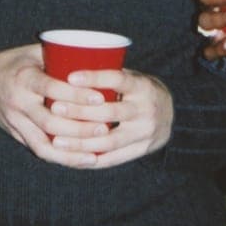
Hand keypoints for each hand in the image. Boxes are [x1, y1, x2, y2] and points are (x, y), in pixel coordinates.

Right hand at [0, 45, 173, 169]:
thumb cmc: (16, 62)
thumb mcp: (35, 52)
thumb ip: (60, 55)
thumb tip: (99, 54)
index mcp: (25, 78)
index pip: (51, 88)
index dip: (76, 95)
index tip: (100, 97)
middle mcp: (18, 102)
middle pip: (50, 121)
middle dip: (78, 127)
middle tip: (104, 128)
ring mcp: (16, 121)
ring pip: (44, 142)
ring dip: (72, 149)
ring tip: (97, 150)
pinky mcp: (17, 134)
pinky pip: (40, 150)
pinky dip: (62, 158)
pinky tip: (83, 160)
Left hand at [45, 68, 174, 168]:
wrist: (170, 116)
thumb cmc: (140, 92)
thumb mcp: (132, 79)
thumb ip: (109, 78)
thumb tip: (70, 66)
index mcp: (143, 87)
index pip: (118, 79)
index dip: (94, 78)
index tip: (70, 77)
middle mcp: (146, 110)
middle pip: (109, 112)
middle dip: (79, 112)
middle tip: (55, 108)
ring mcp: (145, 133)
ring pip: (108, 141)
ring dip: (79, 141)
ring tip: (56, 139)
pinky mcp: (141, 150)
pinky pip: (112, 159)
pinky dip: (90, 158)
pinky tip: (70, 156)